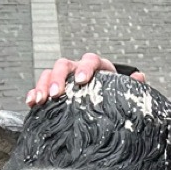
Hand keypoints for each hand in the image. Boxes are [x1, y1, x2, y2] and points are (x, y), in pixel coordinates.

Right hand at [26, 53, 146, 107]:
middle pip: (64, 64)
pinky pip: (40, 87)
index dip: (85, 68)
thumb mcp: (126, 93)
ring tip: (41, 100)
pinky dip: (34, 92)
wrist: (107, 109)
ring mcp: (64, 78)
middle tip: (56, 93)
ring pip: (50, 74)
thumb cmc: (117, 99)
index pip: (91, 60)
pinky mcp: (53, 90)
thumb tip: (140, 77)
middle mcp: (79, 69)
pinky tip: (31, 103)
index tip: (81, 80)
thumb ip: (133, 86)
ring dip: (43, 85)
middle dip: (58, 78)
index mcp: (99, 67)